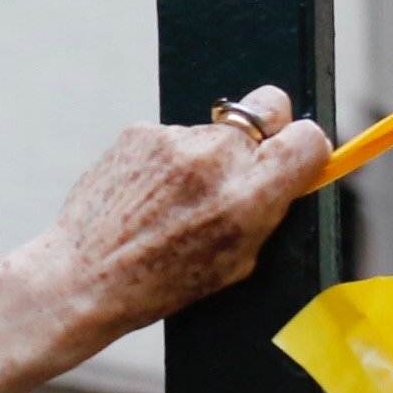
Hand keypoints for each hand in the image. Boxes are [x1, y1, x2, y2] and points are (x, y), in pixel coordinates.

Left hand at [0, 89, 330, 392]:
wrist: (84, 277)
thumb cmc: (158, 282)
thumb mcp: (235, 262)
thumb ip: (265, 211)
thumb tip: (286, 176)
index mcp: (248, 197)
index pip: (308, 138)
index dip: (306, 148)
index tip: (296, 160)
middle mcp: (215, 158)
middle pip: (268, 110)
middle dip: (264, 134)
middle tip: (244, 165)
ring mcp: (174, 138)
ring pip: (217, 128)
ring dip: (208, 155)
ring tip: (174, 201)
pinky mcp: (140, 130)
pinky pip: (174, 136)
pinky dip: (169, 160)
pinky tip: (148, 195)